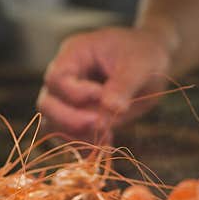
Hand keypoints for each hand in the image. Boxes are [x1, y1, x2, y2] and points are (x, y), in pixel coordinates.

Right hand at [37, 26, 173, 140]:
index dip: (75, 93)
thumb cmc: (144, 55)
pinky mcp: (79, 117)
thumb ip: (124, 84)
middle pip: (47, 104)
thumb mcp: (140, 65)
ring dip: (76, 136)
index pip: (57, 78)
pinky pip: (69, 136)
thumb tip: (110, 107)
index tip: (102, 96)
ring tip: (106, 137)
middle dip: (70, 120)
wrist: (151, 66)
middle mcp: (65, 77)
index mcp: (74, 54)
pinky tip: (106, 144)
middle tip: (102, 124)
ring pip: (53, 124)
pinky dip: (84, 145)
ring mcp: (69, 99)